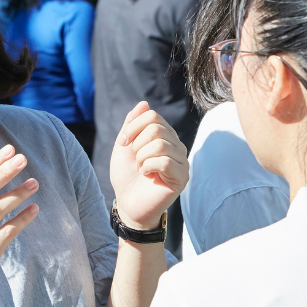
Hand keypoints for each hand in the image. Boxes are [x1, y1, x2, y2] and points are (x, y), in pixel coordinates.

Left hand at [109, 102, 188, 229]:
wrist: (127, 203)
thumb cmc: (126, 176)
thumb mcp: (124, 145)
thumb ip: (132, 124)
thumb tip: (144, 103)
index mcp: (164, 135)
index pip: (152, 116)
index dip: (133, 127)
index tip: (124, 143)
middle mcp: (176, 145)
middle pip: (156, 128)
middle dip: (137, 145)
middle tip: (135, 160)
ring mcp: (182, 161)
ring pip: (160, 144)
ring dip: (142, 157)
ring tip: (142, 169)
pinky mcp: (182, 177)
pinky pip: (165, 161)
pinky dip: (149, 166)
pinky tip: (147, 175)